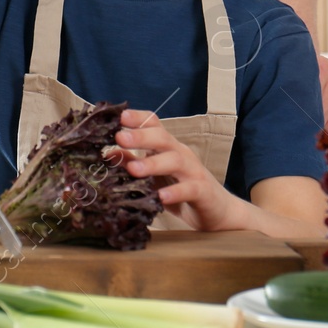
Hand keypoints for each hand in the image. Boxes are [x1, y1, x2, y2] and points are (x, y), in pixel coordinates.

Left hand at [112, 109, 245, 231]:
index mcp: (168, 147)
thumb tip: (108, 153)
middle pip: (163, 138)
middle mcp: (181, 154)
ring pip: (175, 160)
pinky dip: (175, 192)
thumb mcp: (154, 177)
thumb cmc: (182, 191)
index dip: (138, 118)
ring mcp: (193, 171)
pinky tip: (161, 196)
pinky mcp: (203, 191)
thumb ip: (133, 163)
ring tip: (133, 169)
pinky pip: (189, 189)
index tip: (120, 116)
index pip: (154, 124)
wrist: (219, 212)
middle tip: (120, 137)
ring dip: (153, 163)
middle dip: (141, 136)